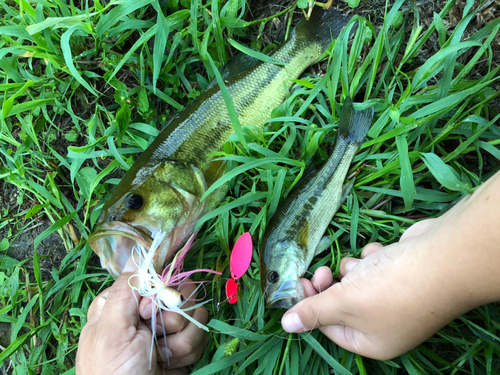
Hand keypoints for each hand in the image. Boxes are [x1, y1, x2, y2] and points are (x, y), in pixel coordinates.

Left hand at [76, 271, 207, 374]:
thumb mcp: (111, 330)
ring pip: (196, 314)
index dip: (158, 292)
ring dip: (181, 341)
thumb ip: (125, 290)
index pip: (156, 275)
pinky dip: (189, 353)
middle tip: (154, 337)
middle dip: (173, 318)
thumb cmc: (113, 373)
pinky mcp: (183, 345)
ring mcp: (167, 329)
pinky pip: (201, 334)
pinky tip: (171, 365)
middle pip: (181, 292)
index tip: (148, 312)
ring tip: (162, 358)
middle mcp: (147, 312)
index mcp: (125, 302)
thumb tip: (139, 254)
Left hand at [283, 219, 450, 360]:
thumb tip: (286, 326)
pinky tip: (382, 253)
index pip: (329, 327)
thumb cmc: (390, 288)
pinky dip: (373, 258)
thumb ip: (314, 311)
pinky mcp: (402, 274)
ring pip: (358, 282)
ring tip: (361, 265)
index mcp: (372, 340)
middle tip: (321, 270)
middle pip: (343, 303)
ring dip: (354, 270)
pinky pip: (375, 267)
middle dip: (331, 285)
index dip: (311, 305)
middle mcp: (385, 323)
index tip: (299, 283)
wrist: (442, 258)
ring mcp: (396, 298)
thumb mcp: (344, 303)